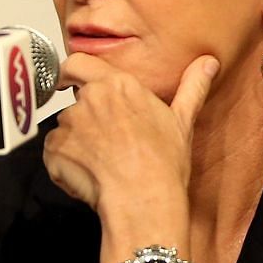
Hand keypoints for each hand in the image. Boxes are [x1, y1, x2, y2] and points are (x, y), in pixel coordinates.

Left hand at [43, 53, 218, 229]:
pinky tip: (89, 175)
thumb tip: (208, 63)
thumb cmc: (163, 163)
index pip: (78, 63)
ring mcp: (68, 123)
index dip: (70, 73)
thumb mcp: (183, 121)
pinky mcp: (54, 148)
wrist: (143, 199)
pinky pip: (53, 153)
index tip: (68, 81)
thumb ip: (192, 87)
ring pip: (65, 129)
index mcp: (118, 84)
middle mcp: (90, 97)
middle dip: (84, 119)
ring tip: (103, 163)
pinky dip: (64, 163)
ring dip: (76, 143)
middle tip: (105, 142)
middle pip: (74, 102)